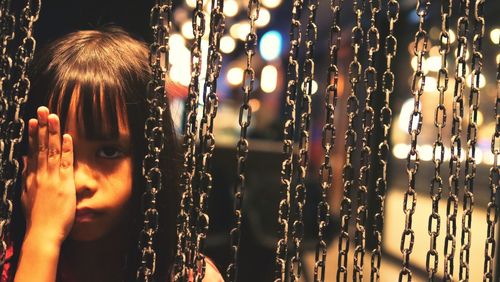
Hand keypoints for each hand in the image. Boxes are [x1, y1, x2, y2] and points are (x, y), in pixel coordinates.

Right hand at [21, 106, 75, 244]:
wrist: (43, 233)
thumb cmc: (37, 219)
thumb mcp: (26, 196)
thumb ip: (27, 178)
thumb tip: (25, 162)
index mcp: (31, 178)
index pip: (32, 151)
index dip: (32, 135)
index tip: (32, 121)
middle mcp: (40, 175)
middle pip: (41, 146)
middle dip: (42, 127)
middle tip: (43, 109)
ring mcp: (51, 178)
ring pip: (51, 151)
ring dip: (53, 132)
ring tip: (53, 116)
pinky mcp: (63, 184)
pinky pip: (65, 163)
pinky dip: (66, 149)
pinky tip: (67, 137)